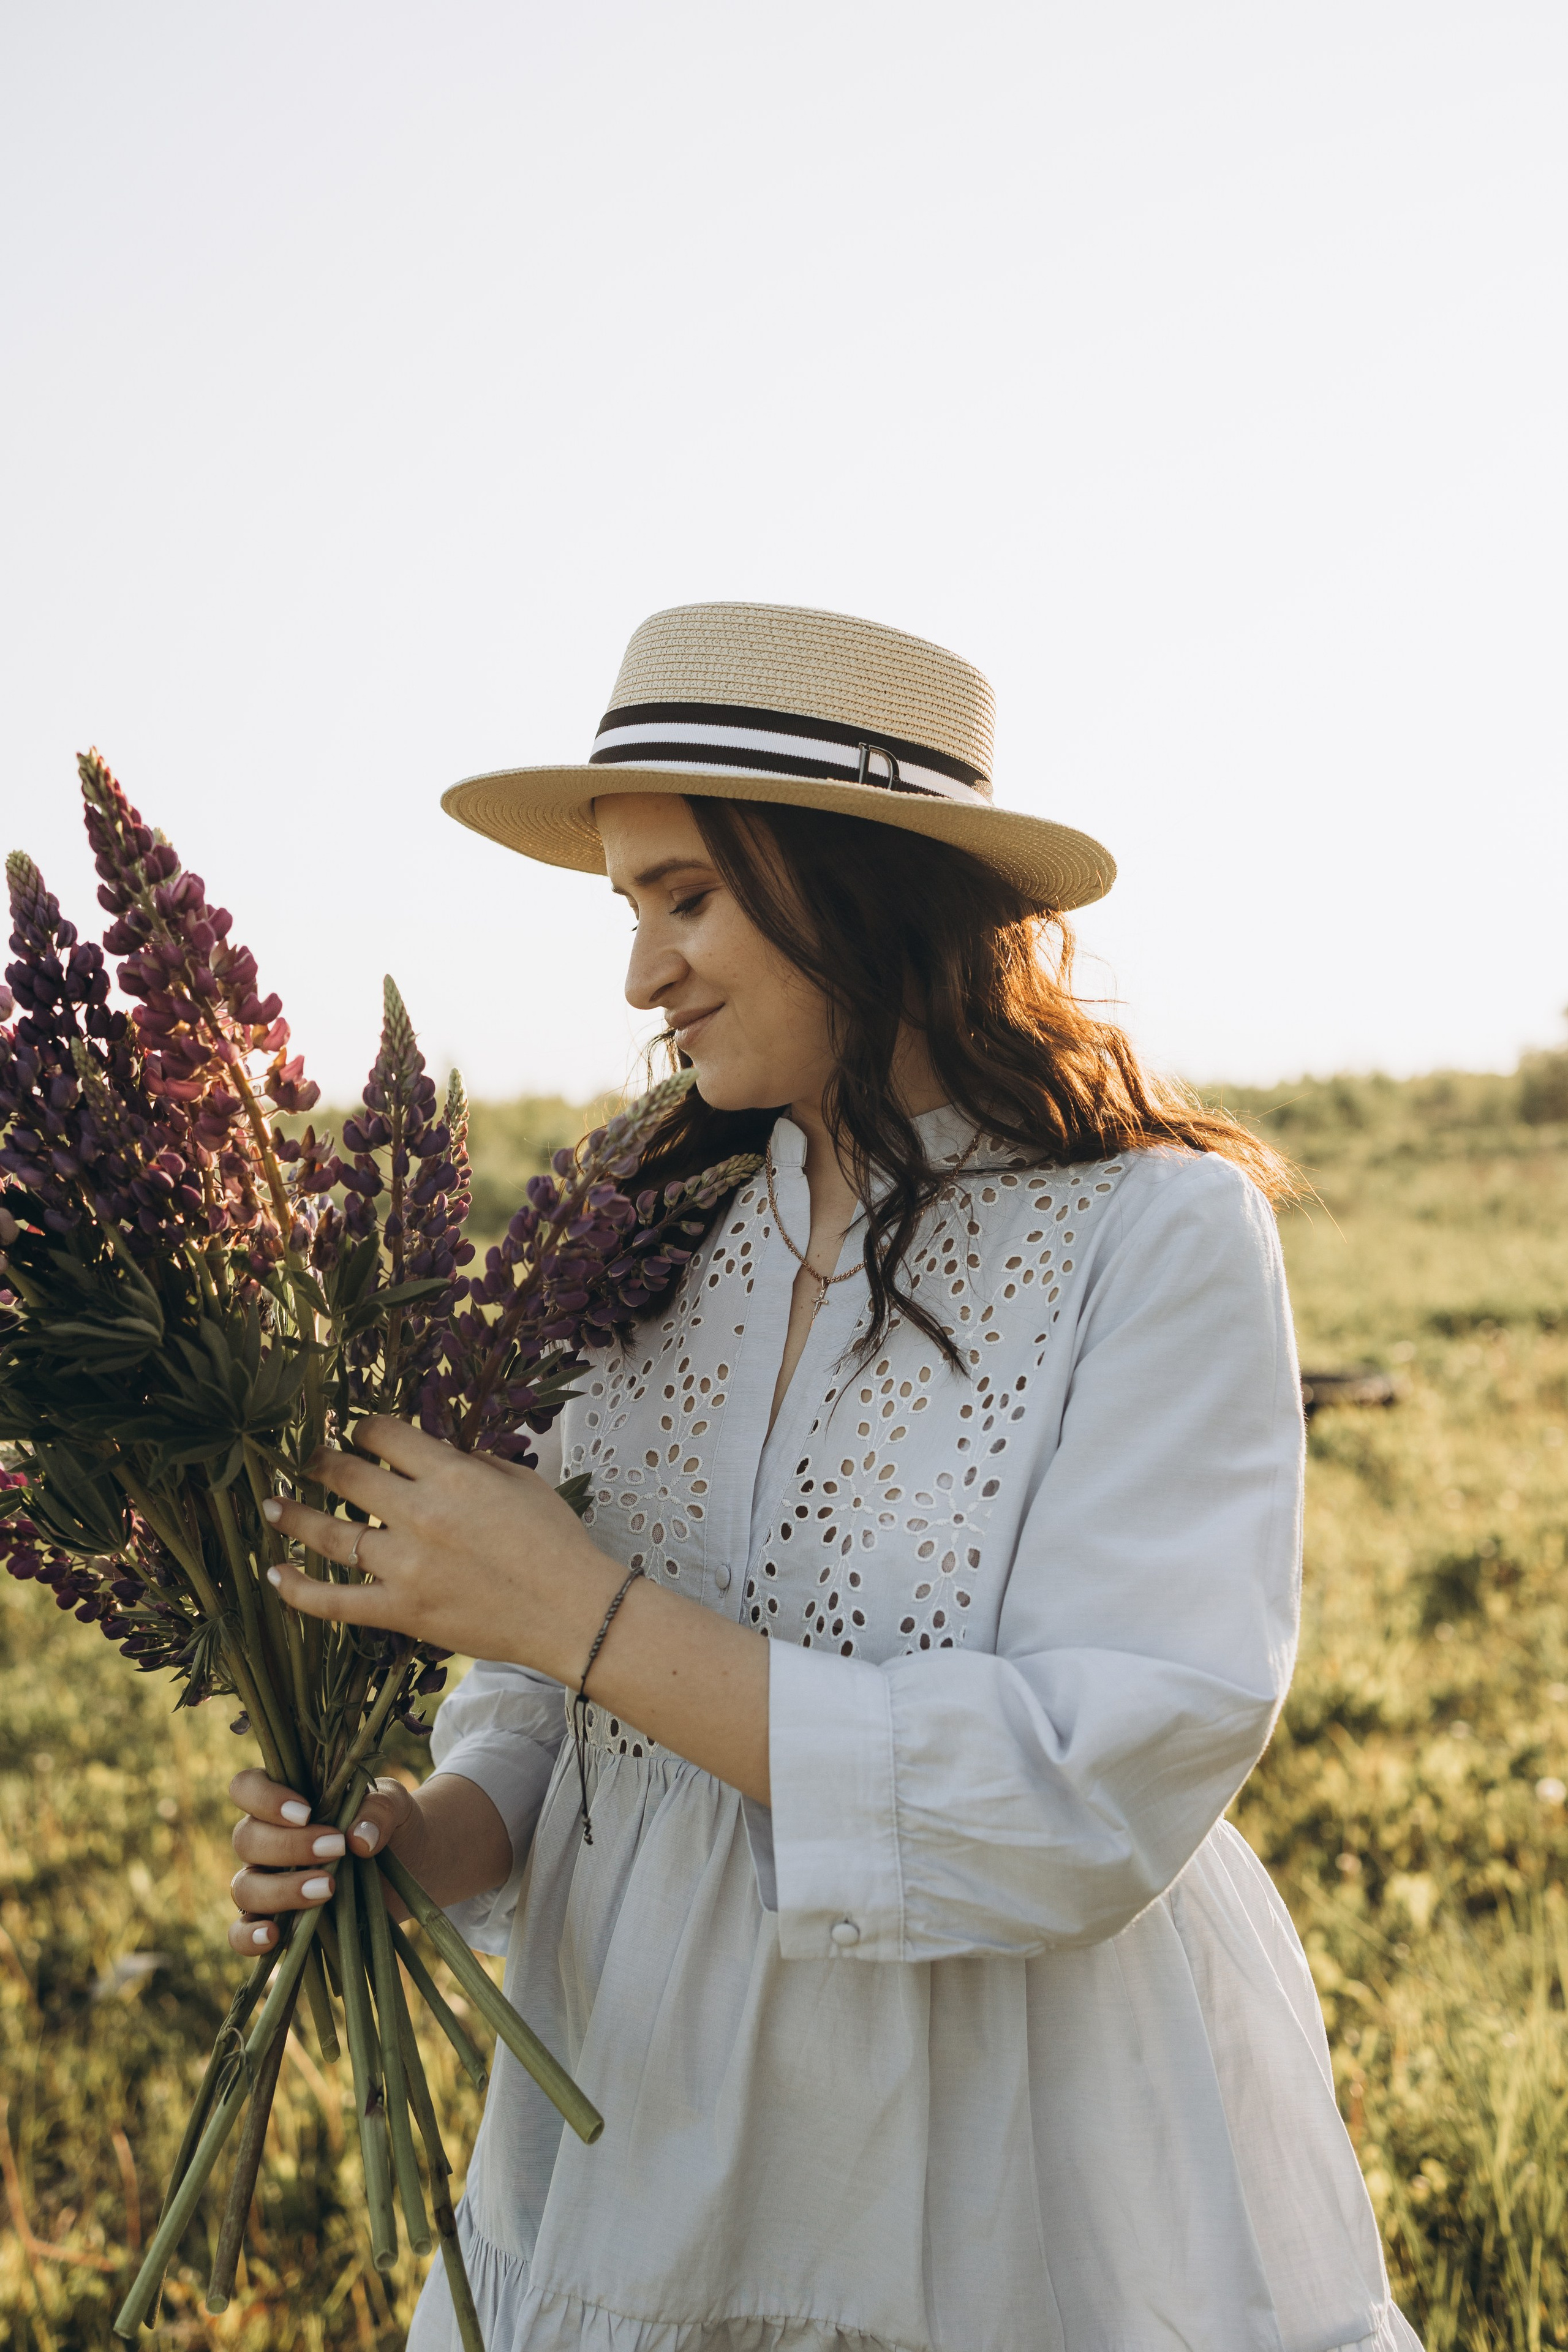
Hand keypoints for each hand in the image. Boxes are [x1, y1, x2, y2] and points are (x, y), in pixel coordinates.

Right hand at [226, 1770, 413, 1955]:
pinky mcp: (275, 1922)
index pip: (246, 1788)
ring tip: (328, 1888)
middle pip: (246, 1839)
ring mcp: (265, 1883)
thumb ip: (379, 1810)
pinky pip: (240, 1933)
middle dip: (289, 1846)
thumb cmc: (388, 1823)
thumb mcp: (393, 1804)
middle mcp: (265, 1841)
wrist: (408, 1863)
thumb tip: (360, 1839)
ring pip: (244, 1886)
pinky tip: (272, 1937)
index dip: (265, 1798)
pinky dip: (248, 1936)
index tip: (306, 1813)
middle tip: (336, 1848)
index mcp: (284, 1802)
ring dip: (281, 1890)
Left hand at [260, 1417, 619, 1680]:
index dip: (364, 1428)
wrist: (572, 1611)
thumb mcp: (521, 1481)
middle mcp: (420, 1514)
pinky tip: (274, 1574)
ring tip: (271, 1506)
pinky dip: (298, 1589)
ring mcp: (405, 1565)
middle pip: (347, 1477)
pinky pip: (335, 1601)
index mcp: (451, 1475)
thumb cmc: (556, 1542)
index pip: (384, 1435)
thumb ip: (474, 1462)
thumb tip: (439, 1454)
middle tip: (309, 1462)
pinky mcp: (402, 1611)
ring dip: (292, 1516)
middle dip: (321, 1463)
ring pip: (329, 1535)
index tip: (358, 1432)